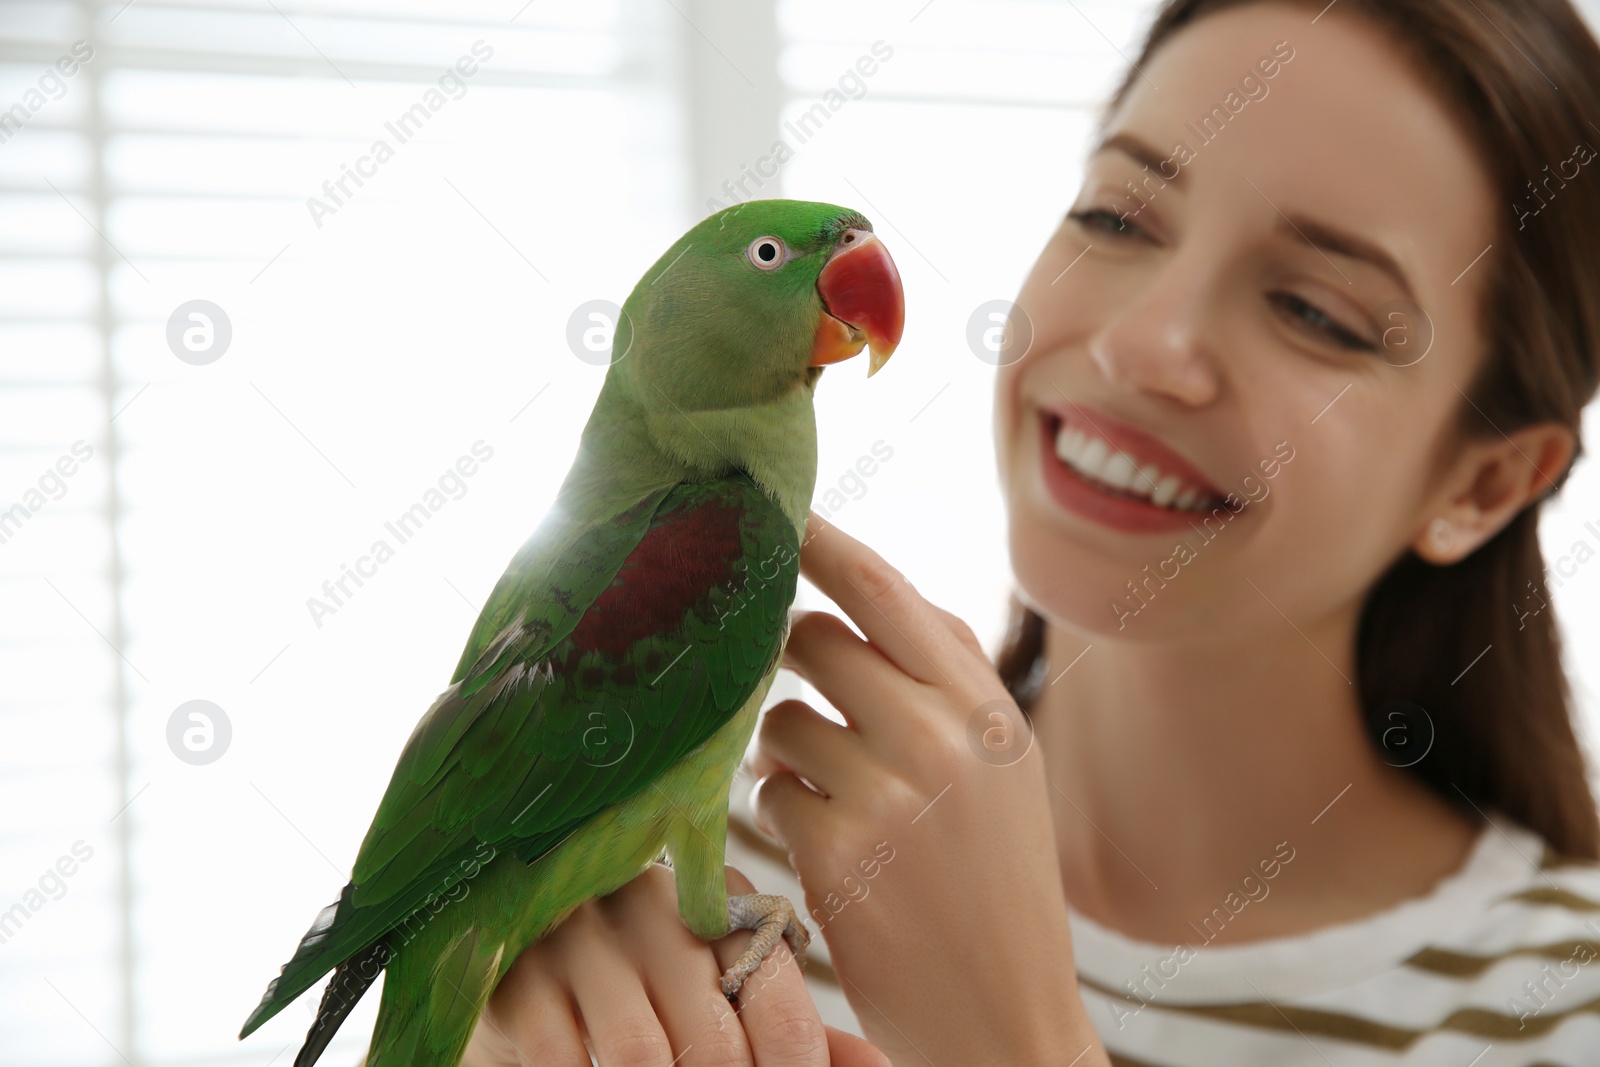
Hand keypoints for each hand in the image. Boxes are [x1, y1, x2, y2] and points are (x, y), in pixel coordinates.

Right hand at [459, 862, 890, 1066]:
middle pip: (714, 1039)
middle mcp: (650, 902)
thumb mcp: (719, 1003)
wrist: (511, 968)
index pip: (778, 997)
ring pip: (642, 1055)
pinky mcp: (515, 974)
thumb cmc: (638, 994)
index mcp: (716, 902)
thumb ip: (795, 1036)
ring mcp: (577, 934)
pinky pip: (561, 1059)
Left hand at [748, 513, 1107, 1066]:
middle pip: (812, 640)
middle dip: (791, 661)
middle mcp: (940, 736)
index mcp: (987, 707)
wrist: (1005, 1013)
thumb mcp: (1006, 768)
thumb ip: (950, 677)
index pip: (886, 591)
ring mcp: (886, 793)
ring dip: (790, 752)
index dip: (822, 543)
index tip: (778, 513)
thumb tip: (868, 592)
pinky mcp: (834, 851)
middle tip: (810, 698)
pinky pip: (770, 791)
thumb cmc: (999, 881)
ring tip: (840, 799)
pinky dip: (787, 814)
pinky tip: (833, 853)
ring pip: (779, 720)